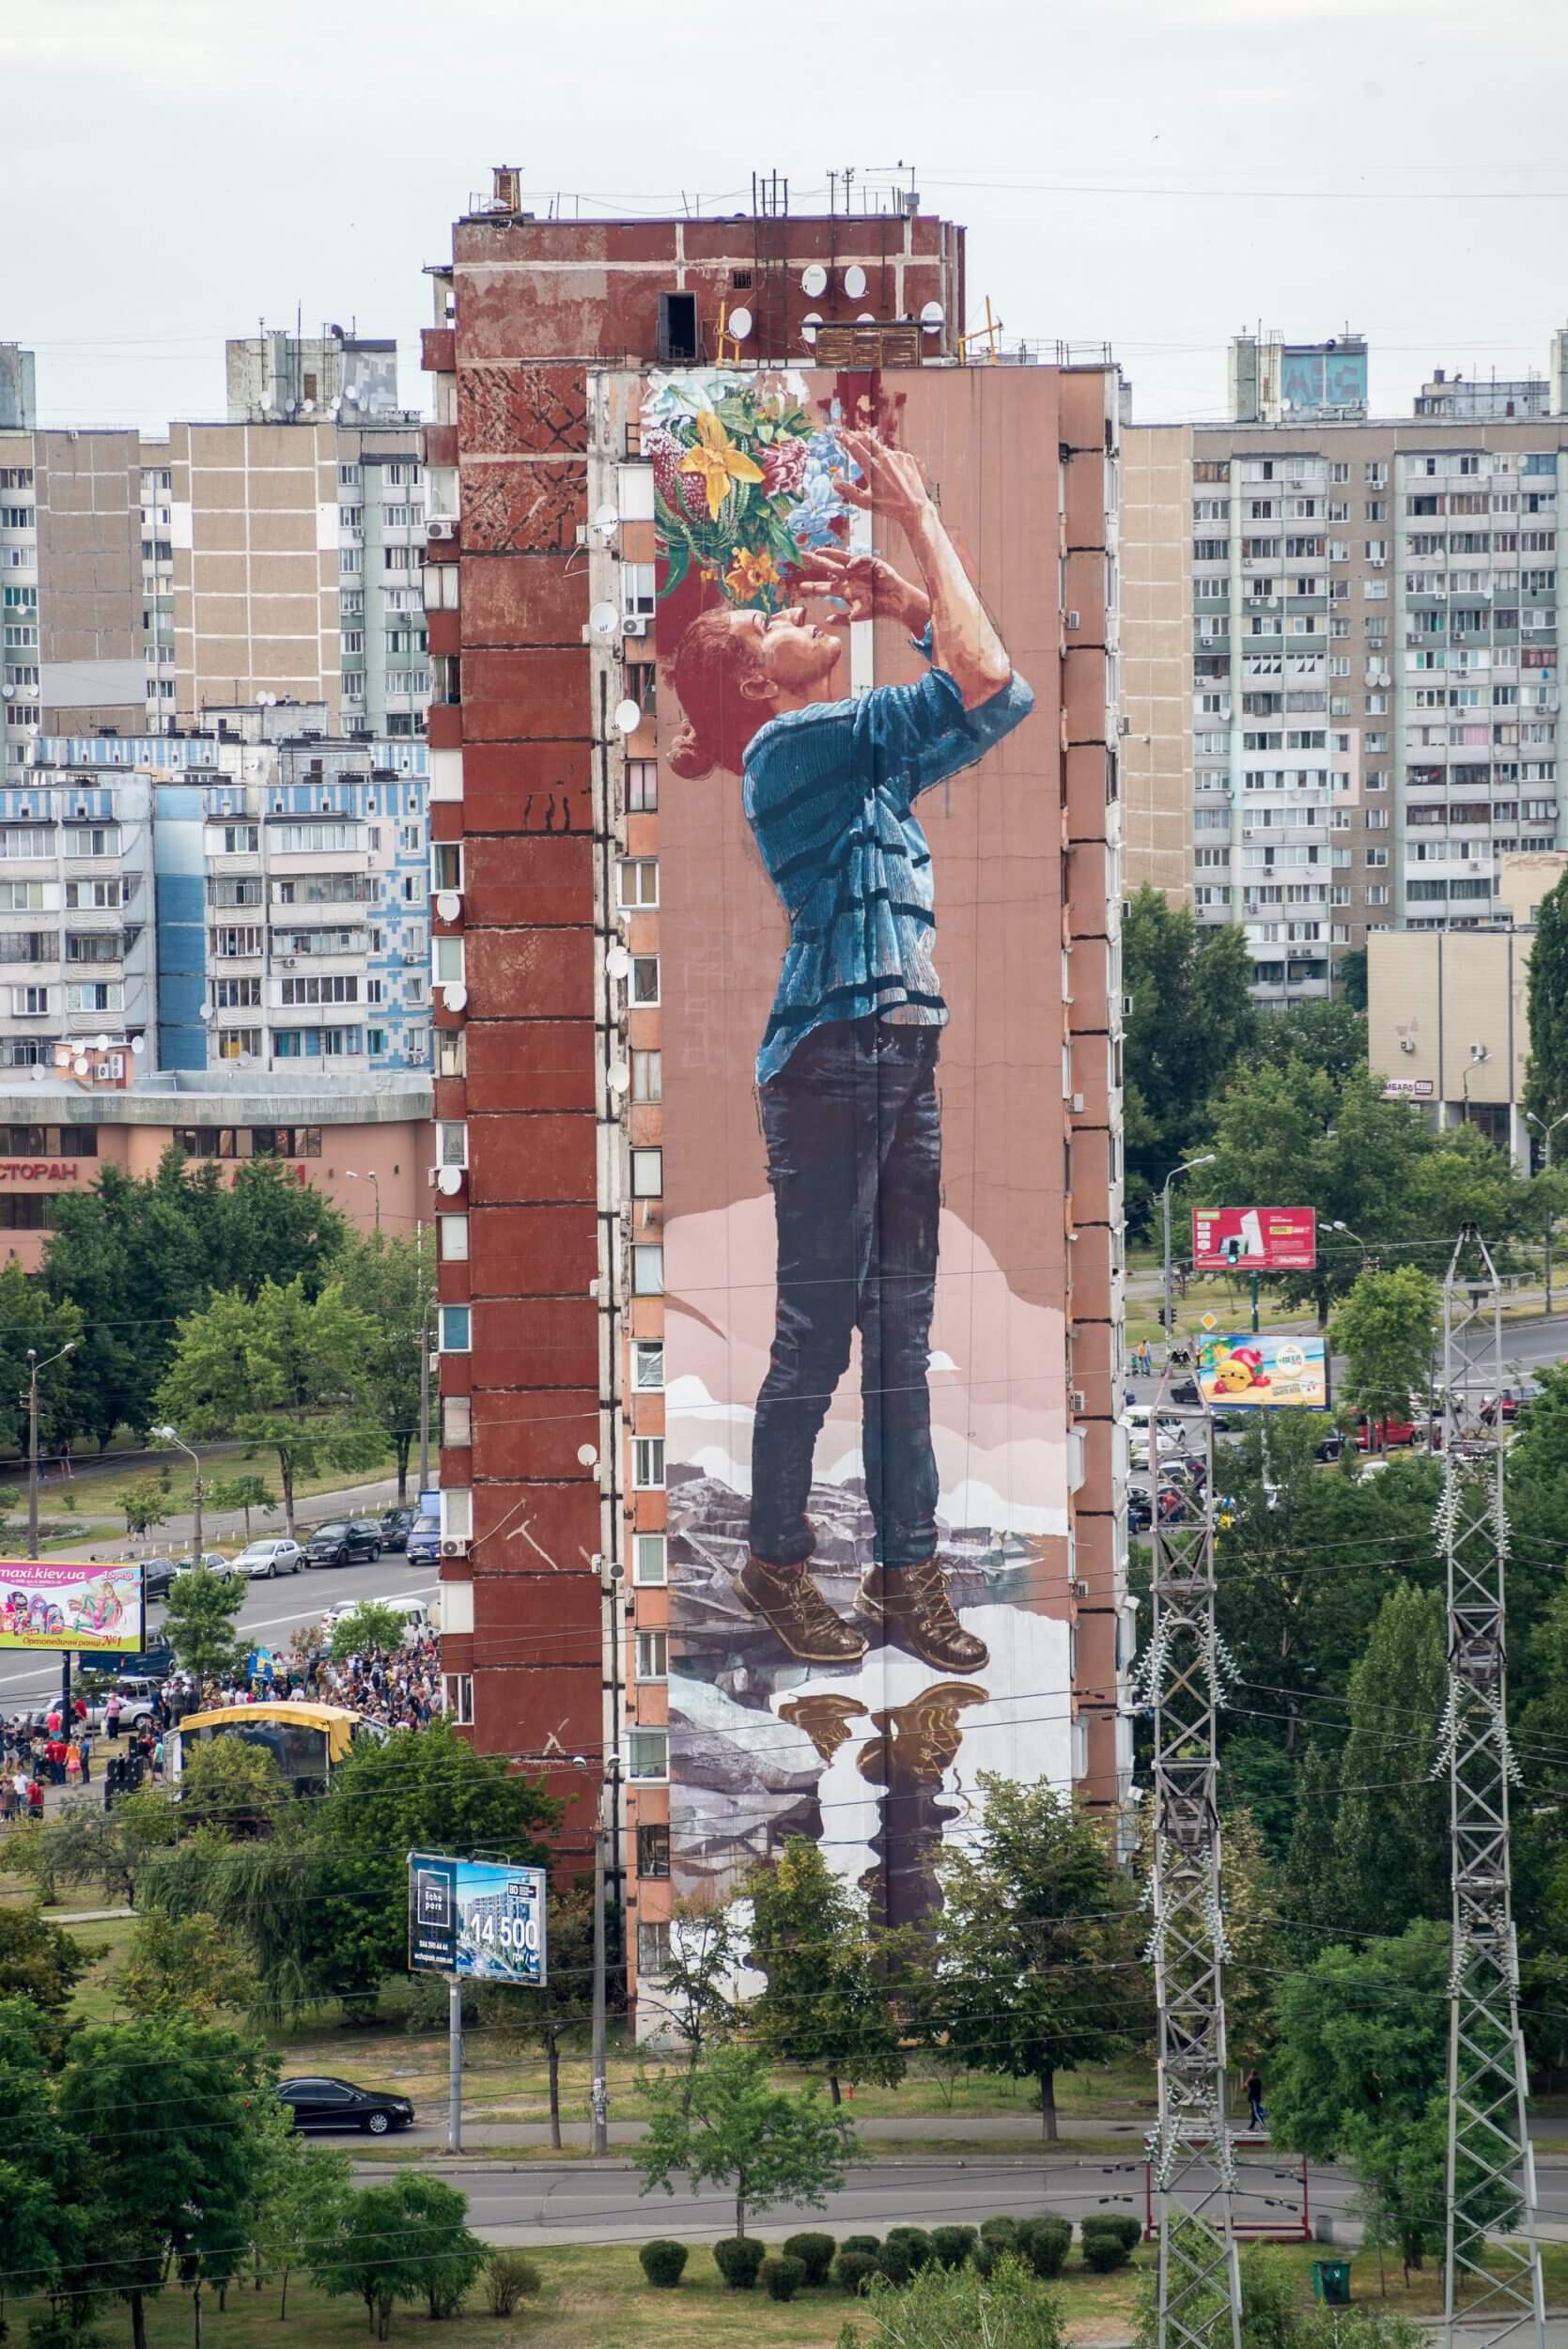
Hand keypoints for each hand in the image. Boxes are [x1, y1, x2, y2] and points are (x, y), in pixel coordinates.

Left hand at [795, 546, 929, 631]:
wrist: (895, 603)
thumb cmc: (877, 609)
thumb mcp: (856, 616)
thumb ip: (842, 619)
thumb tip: (827, 620)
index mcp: (844, 590)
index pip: (824, 586)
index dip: (813, 586)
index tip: (800, 586)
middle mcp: (849, 578)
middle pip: (828, 568)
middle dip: (815, 562)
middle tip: (801, 556)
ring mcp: (859, 570)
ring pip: (841, 559)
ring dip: (830, 555)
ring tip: (818, 552)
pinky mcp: (872, 563)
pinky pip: (863, 560)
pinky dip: (857, 562)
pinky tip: (850, 565)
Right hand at [835, 428, 933, 534]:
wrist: (914, 507)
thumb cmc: (890, 506)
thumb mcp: (866, 502)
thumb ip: (849, 491)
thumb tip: (835, 483)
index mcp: (872, 467)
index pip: (855, 446)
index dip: (845, 439)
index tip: (839, 435)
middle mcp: (884, 457)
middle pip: (867, 439)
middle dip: (857, 436)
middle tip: (852, 438)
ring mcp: (897, 456)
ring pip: (881, 448)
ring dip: (874, 452)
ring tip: (875, 466)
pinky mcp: (907, 458)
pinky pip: (895, 455)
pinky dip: (889, 460)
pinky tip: (891, 473)